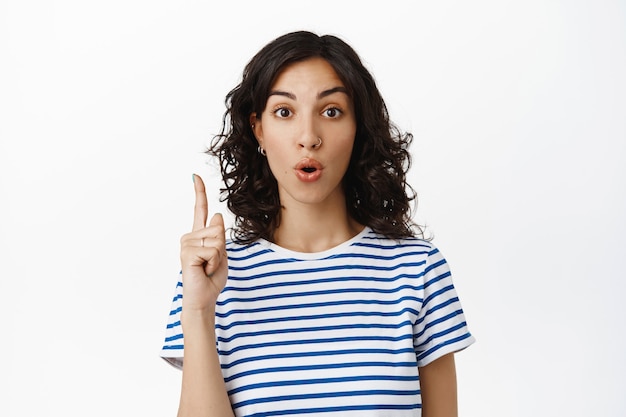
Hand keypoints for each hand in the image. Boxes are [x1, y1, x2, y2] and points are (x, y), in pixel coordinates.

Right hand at [179, 175, 227, 312]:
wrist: (203, 298)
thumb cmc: (211, 278)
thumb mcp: (221, 253)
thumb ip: (219, 235)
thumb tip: (216, 215)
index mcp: (198, 235)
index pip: (199, 209)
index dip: (199, 192)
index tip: (195, 176)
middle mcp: (190, 236)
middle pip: (218, 229)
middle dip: (222, 248)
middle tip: (211, 264)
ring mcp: (186, 243)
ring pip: (217, 239)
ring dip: (218, 257)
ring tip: (207, 267)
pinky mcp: (187, 252)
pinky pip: (213, 250)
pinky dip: (214, 263)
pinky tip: (204, 270)